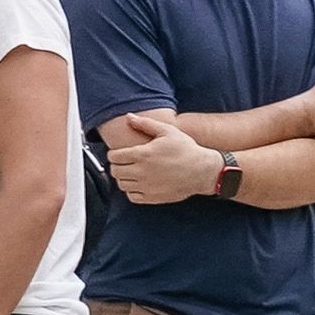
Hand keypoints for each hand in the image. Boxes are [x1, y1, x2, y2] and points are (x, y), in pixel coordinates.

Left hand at [102, 113, 223, 202]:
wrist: (201, 171)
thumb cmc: (186, 150)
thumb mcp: (167, 131)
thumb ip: (146, 123)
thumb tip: (129, 117)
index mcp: (143, 154)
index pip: (114, 157)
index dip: (113, 153)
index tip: (117, 152)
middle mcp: (142, 172)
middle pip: (115, 171)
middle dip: (116, 165)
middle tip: (122, 162)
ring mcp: (146, 186)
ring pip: (121, 184)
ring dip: (123, 178)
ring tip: (130, 172)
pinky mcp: (152, 197)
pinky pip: (132, 197)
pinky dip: (131, 190)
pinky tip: (138, 183)